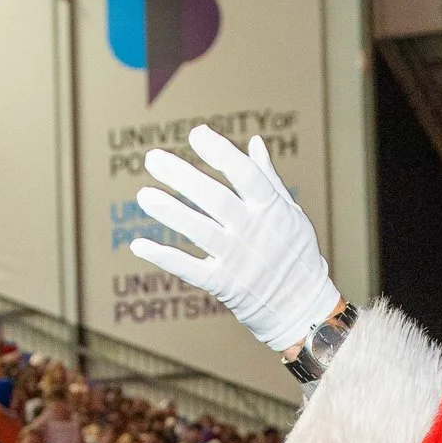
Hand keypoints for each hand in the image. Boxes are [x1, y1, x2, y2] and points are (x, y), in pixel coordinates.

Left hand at [130, 127, 340, 352]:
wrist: (302, 308)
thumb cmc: (296, 254)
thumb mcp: (291, 213)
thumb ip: (268, 178)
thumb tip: (255, 142)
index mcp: (271, 209)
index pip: (245, 175)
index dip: (221, 153)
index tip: (196, 134)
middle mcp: (252, 231)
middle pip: (214, 199)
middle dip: (182, 177)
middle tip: (152, 158)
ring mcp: (236, 259)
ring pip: (199, 232)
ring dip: (170, 213)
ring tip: (143, 195)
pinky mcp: (223, 285)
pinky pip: (189, 269)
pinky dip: (164, 257)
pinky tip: (139, 244)